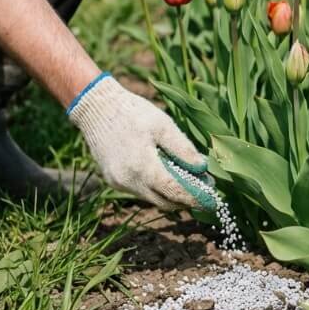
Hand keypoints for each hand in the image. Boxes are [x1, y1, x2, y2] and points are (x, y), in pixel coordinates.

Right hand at [67, 74, 214, 210]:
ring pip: (151, 198)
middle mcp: (128, 181)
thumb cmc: (134, 113)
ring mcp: (118, 182)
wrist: (97, 108)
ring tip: (189, 182)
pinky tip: (167, 175)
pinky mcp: (113, 180)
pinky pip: (139, 190)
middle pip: (163, 201)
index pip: (174, 192)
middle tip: (204, 192)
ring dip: (170, 194)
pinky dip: (155, 188)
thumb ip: (183, 149)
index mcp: (143, 167)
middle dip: (185, 200)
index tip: (211, 201)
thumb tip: (202, 168)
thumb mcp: (163, 126)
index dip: (195, 198)